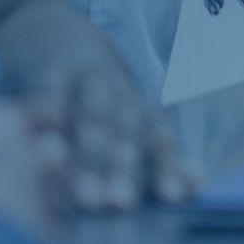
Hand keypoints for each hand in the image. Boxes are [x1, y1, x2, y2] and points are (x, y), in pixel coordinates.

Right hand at [25, 43, 198, 211]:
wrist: (60, 41)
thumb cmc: (102, 108)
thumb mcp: (131, 127)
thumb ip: (161, 160)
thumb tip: (199, 184)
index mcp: (143, 112)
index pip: (160, 140)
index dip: (168, 167)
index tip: (174, 195)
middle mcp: (119, 95)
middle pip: (124, 132)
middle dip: (122, 168)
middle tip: (120, 202)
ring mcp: (85, 81)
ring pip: (90, 117)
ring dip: (87, 153)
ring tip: (84, 191)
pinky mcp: (49, 74)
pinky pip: (48, 93)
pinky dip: (46, 111)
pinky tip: (44, 135)